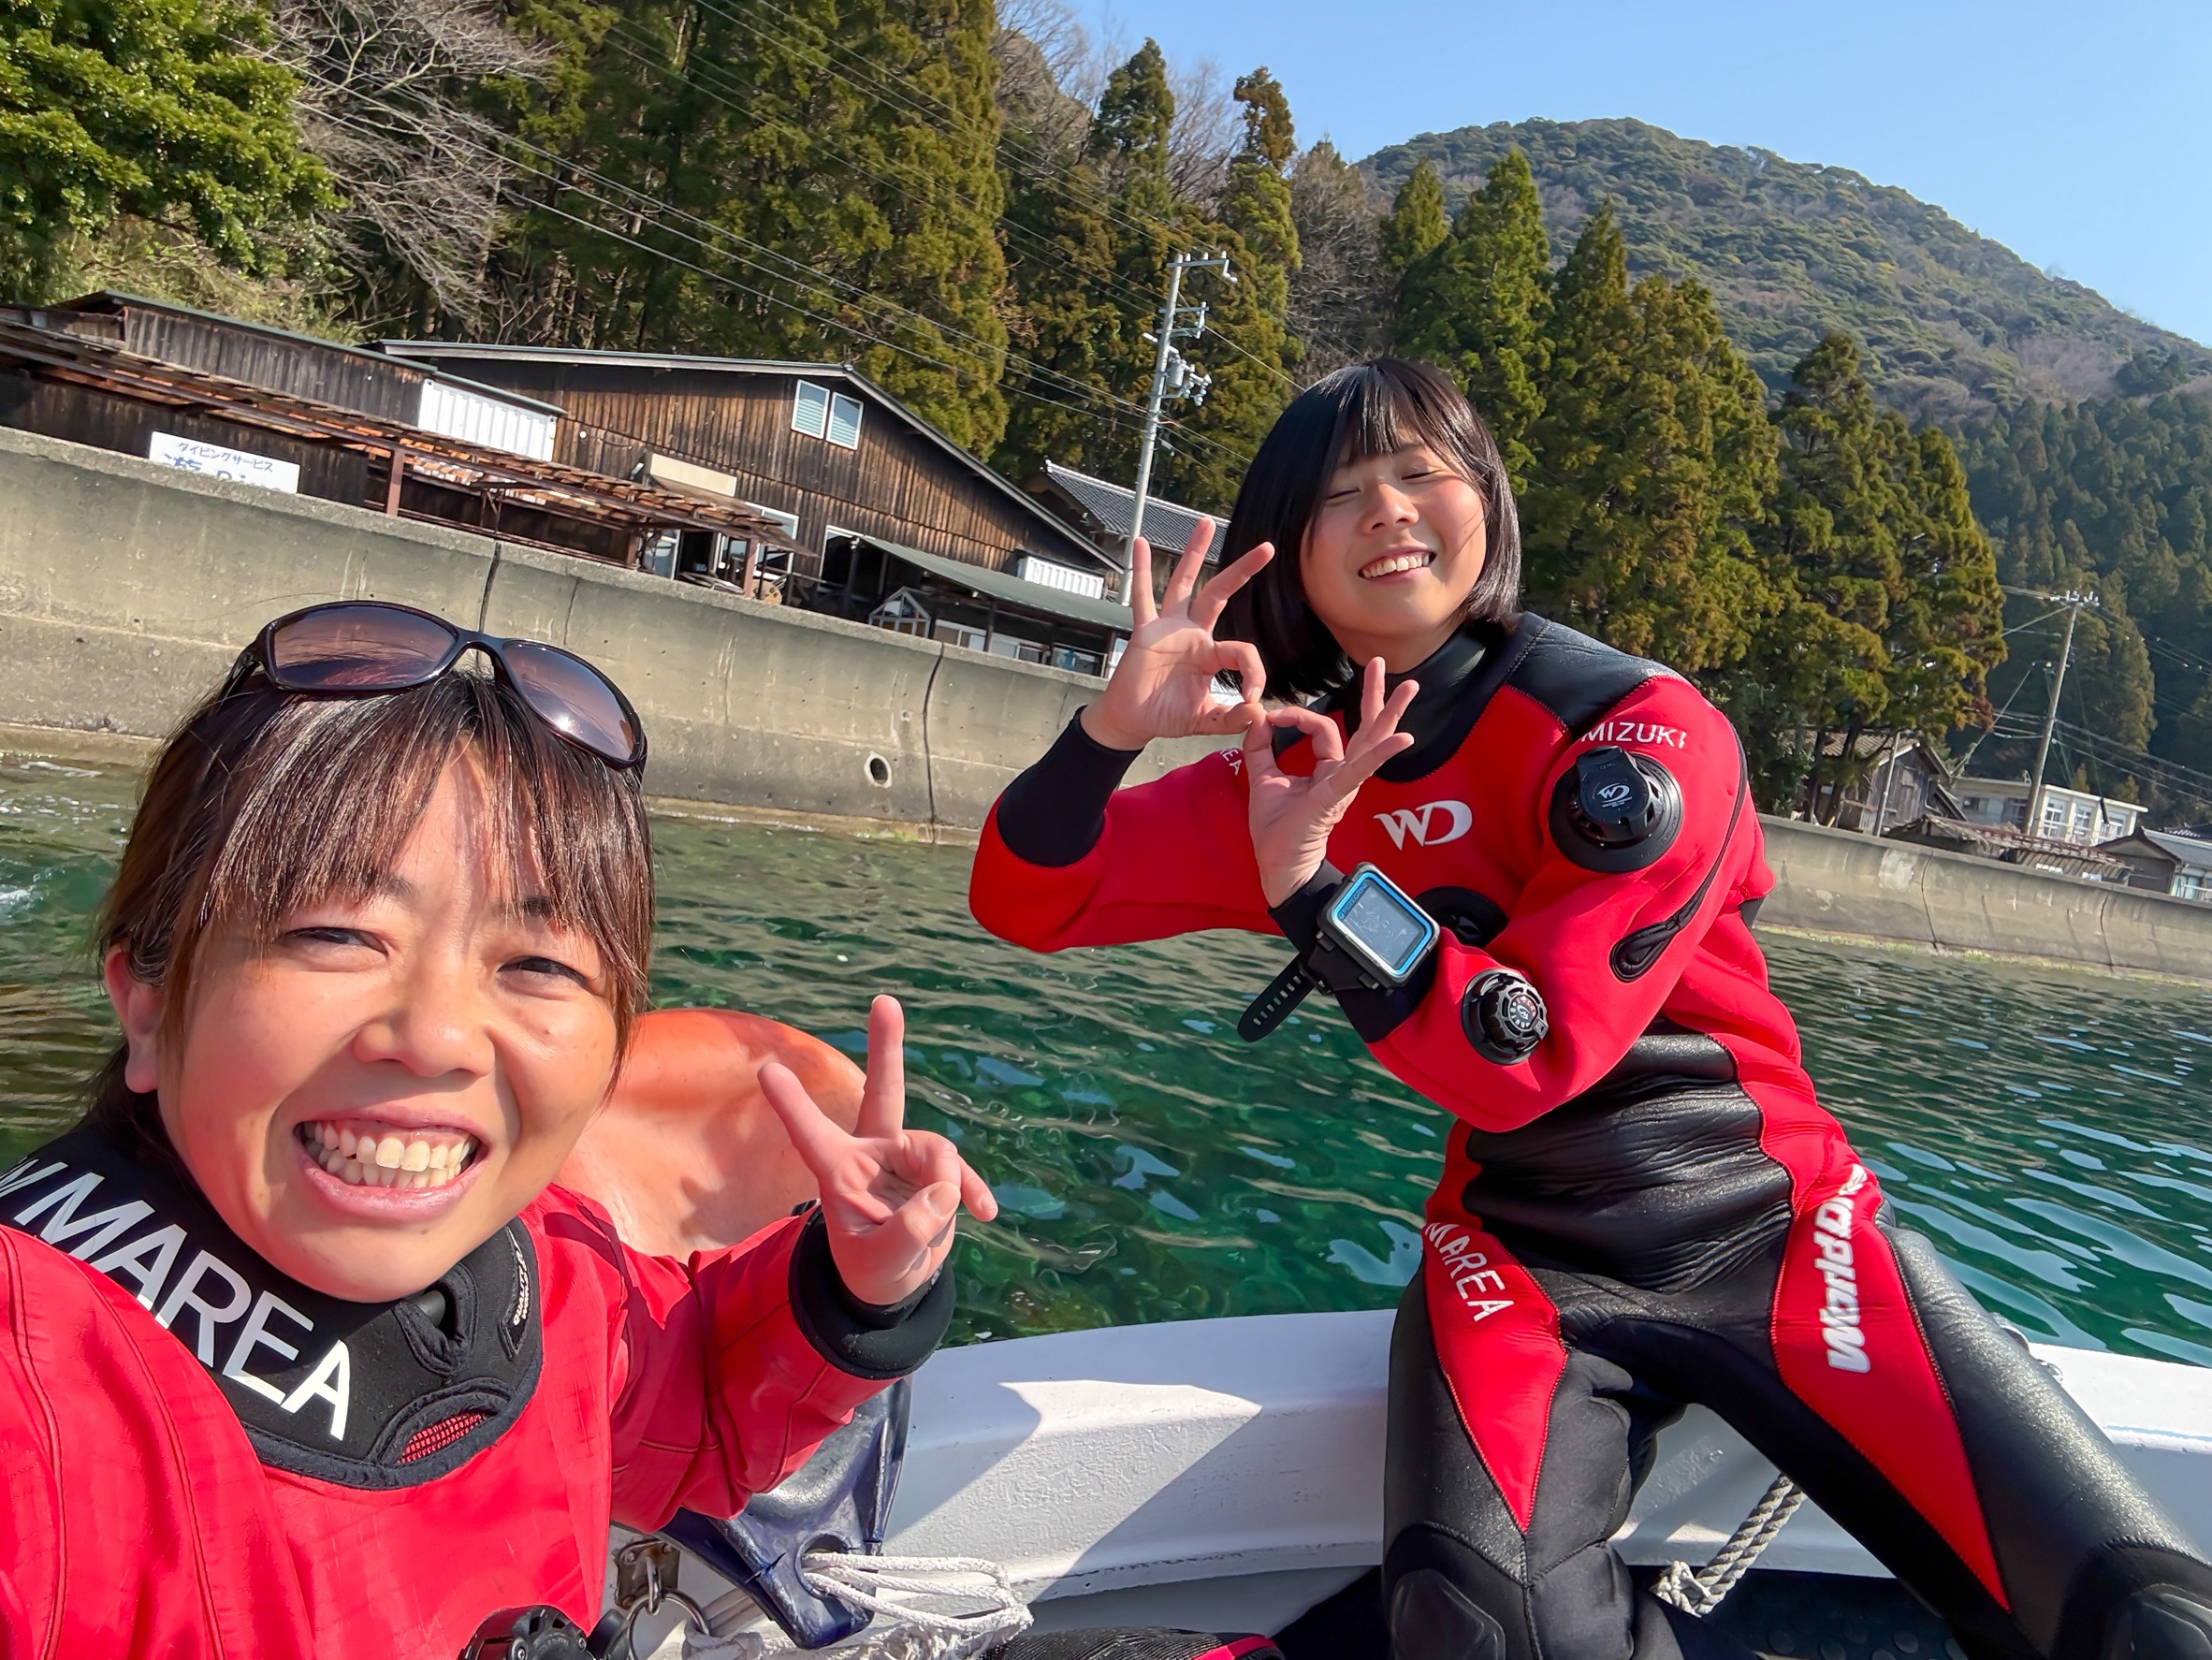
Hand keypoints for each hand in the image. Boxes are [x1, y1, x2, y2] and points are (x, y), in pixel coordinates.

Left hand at [757, 995, 997, 1306]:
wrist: (899, 1279)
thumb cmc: (872, 1268)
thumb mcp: (882, 1261)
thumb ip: (909, 1231)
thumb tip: (946, 1190)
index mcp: (839, 1171)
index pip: (812, 1134)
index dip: (792, 1105)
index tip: (767, 1070)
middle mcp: (873, 1152)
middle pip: (883, 1092)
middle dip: (887, 1046)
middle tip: (884, 1000)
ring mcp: (908, 1159)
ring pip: (937, 1151)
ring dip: (947, 1186)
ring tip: (942, 1222)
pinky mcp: (937, 1173)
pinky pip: (960, 1173)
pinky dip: (972, 1193)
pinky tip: (985, 1215)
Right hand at [1080, 519, 1274, 750]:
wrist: (1132, 722)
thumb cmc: (1167, 717)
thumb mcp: (1206, 721)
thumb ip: (1232, 719)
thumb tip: (1258, 714)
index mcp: (1211, 654)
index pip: (1242, 650)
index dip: (1253, 672)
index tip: (1252, 697)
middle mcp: (1193, 634)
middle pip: (1220, 594)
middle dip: (1243, 571)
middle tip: (1267, 547)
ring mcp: (1169, 628)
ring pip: (1185, 583)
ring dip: (1195, 553)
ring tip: (1206, 524)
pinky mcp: (1145, 632)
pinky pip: (1142, 598)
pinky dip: (1140, 571)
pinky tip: (1139, 544)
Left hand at [1244, 657, 1419, 906]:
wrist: (1278, 862)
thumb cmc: (1277, 827)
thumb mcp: (1262, 777)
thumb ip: (1260, 746)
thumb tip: (1258, 716)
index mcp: (1328, 768)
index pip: (1321, 728)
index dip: (1298, 715)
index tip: (1272, 715)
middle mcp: (1343, 772)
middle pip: (1364, 728)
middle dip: (1373, 694)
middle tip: (1381, 664)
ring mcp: (1344, 783)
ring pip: (1370, 740)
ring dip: (1389, 712)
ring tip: (1410, 686)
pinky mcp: (1338, 793)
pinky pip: (1361, 769)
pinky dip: (1382, 753)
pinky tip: (1404, 738)